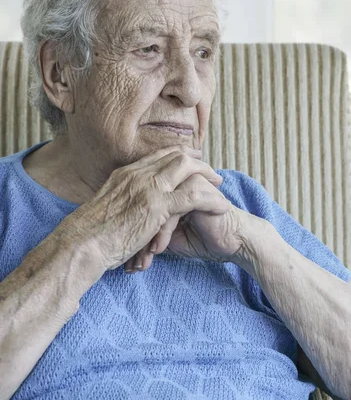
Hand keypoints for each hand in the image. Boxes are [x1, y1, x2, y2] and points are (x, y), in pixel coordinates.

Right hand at [63, 145, 229, 271]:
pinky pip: (193, 195)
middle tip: (211, 171)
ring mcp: (147, 187)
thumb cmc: (88, 235)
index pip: (157, 155)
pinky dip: (210, 199)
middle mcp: (137, 174)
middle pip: (175, 155)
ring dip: (206, 174)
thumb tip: (124, 209)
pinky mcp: (156, 206)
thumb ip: (119, 203)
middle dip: (197, 160)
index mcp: (125, 174)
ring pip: (186, 167)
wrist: (80, 245)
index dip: (178, 155)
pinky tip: (221, 206)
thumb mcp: (105, 210)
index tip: (192, 160)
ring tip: (220, 185)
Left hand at [126, 174, 245, 269]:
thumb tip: (128, 243)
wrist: (233, 240)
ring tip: (141, 262)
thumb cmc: (202, 238)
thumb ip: (150, 230)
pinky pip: (169, 212)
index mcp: (162, 187)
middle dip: (133, 239)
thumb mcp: (169, 237)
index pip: (136, 209)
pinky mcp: (195, 191)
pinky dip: (161, 234)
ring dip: (145, 239)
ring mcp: (182, 183)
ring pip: (152, 210)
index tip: (123, 260)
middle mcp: (170, 181)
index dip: (128, 235)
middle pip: (140, 209)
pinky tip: (158, 251)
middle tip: (129, 264)